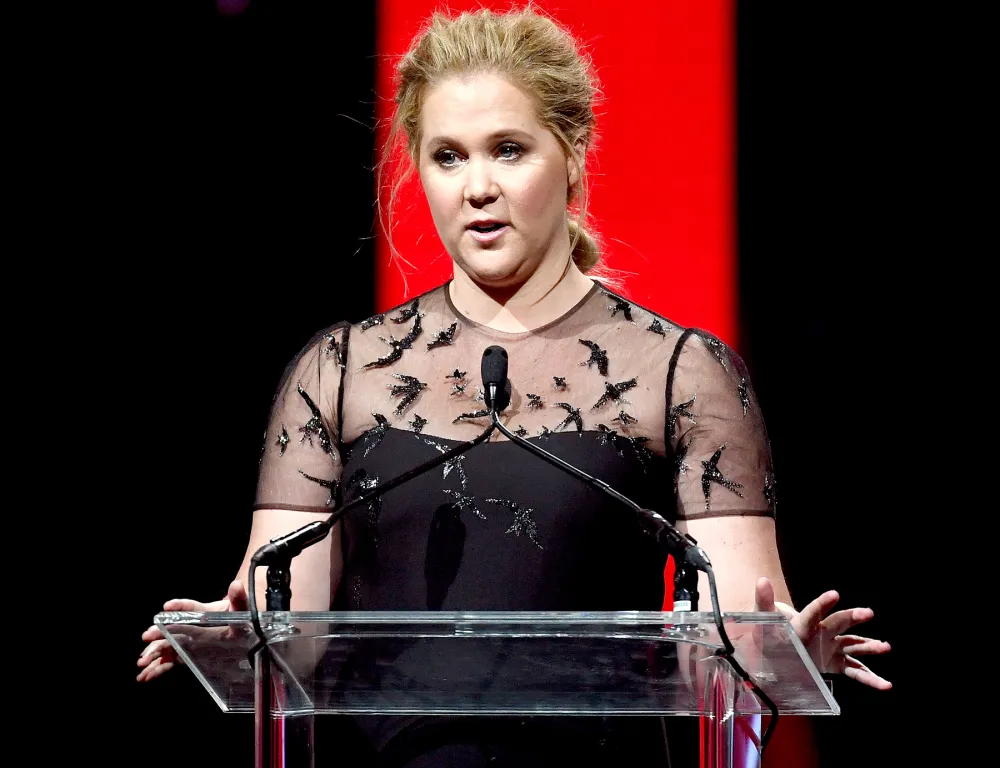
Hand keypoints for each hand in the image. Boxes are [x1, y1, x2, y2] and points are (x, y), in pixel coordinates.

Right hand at [136, 579, 248, 681]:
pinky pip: (169, 660)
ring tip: (141, 664)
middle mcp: (190, 626)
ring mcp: (185, 640)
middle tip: (146, 636)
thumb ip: (239, 599)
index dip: (180, 606)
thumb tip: (236, 585)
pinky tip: (146, 676)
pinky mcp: (185, 653)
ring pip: (166, 646)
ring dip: (153, 654)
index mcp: (203, 613)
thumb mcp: (241, 608)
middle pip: (172, 629)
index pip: (191, 608)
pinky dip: (157, 668)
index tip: (167, 606)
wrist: (238, 628)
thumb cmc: (237, 616)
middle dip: (159, 633)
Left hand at [754, 576, 890, 690]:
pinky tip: (885, 685)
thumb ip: (763, 602)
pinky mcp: (834, 663)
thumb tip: (762, 580)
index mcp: (803, 623)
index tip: (834, 594)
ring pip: (853, 646)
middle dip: (853, 617)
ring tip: (885, 647)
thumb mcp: (762, 619)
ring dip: (869, 646)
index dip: (822, 604)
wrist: (773, 646)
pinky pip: (854, 670)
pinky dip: (870, 678)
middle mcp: (822, 633)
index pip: (812, 612)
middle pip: (839, 623)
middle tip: (868, 612)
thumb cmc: (768, 631)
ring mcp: (830, 648)